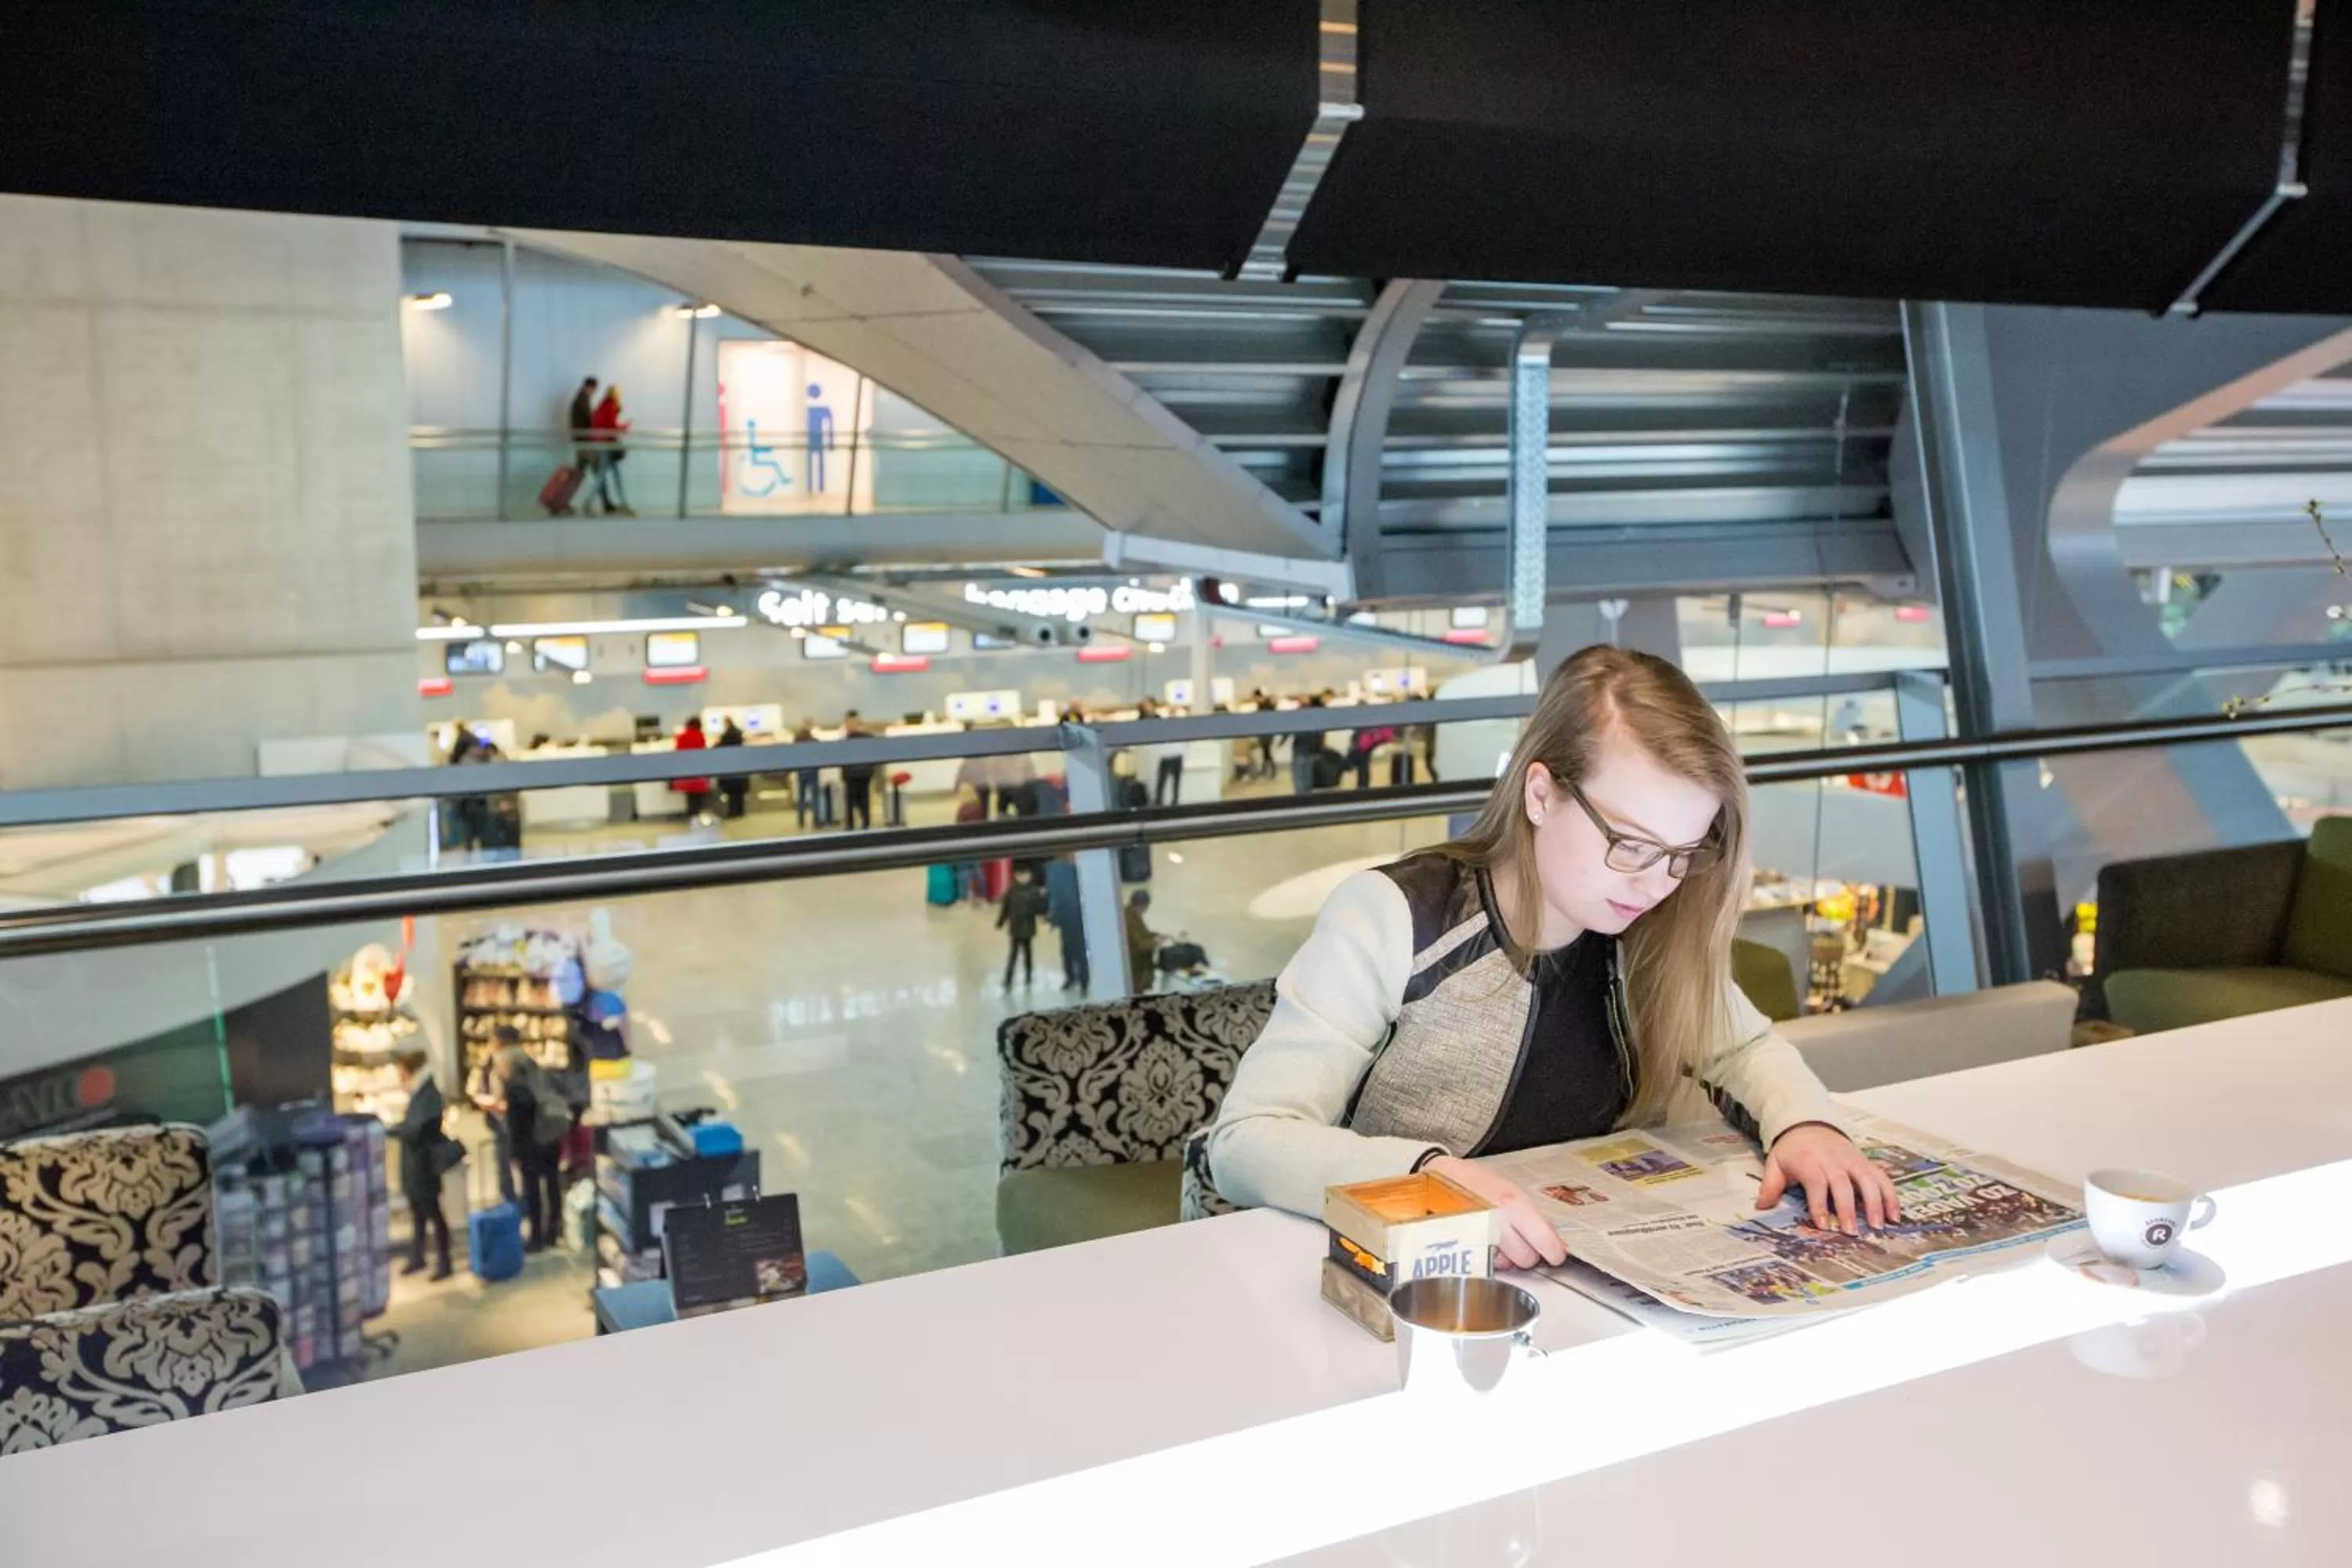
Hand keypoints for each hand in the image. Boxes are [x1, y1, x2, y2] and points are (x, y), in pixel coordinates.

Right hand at [1423, 1156, 1567, 1270]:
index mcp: (1513, 1205)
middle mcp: (1497, 1223)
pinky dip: (1489, 1259)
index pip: (1545, 1240)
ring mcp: (1480, 1238)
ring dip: (1506, 1257)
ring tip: (1496, 1237)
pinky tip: (1484, 1243)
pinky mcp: (1464, 1250)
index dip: (1553, 1251)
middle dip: (1525, 1252)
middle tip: (1517, 1237)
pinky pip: (1487, 1265)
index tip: (1554, 1254)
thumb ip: (1534, 1218)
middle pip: (1527, 1258)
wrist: (1439, 1178)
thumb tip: (1556, 1243)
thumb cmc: (1475, 1181)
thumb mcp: (1509, 1191)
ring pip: (1507, 1265)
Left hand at [1757, 1123, 1901, 1234]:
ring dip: (1875, 1203)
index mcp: (1810, 1162)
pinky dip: (1891, 1195)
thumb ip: (1770, 1185)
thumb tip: (1761, 1207)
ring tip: (1878, 1225)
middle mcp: (1834, 1161)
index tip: (1823, 1225)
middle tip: (1852, 1232)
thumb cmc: (1792, 1150)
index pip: (1816, 1183)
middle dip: (1848, 1209)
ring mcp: (1853, 1161)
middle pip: (1843, 1184)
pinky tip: (1895, 1215)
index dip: (1820, 1204)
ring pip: (1868, 1180)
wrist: (1810, 1123)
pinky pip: (1882, 1178)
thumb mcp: (1775, 1163)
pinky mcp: (1866, 1163)